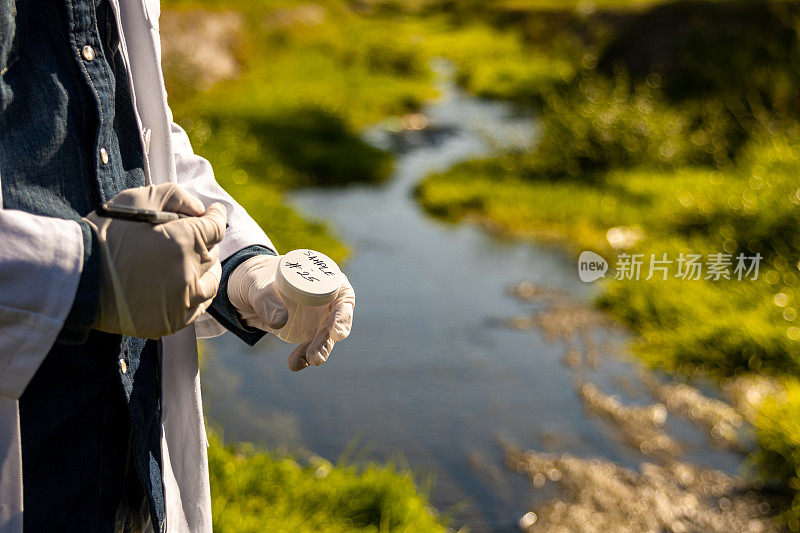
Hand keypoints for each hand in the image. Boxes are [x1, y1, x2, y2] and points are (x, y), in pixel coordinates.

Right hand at [83, 183, 226, 338]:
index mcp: (185, 242)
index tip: (213, 213)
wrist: (75, 278)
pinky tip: (186, 288)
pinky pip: (196, 309)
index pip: (216, 227)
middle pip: (213, 255)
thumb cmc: (104, 235)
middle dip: (207, 243)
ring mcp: (182, 302)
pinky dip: (195, 296)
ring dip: (207, 271)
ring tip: (197, 264)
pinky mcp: (171, 322)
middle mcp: (189, 274)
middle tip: (197, 238)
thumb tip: (201, 209)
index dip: (215, 217)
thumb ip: (176, 196)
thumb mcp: (137, 199)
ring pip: (210, 284)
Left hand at [228, 255, 354, 370]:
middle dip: (327, 340)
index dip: (343, 314)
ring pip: (324, 336)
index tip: (335, 332)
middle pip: (335, 320)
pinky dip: (303, 356)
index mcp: (322, 277)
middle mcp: (325, 297)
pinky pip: (309, 346)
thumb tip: (279, 322)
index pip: (342, 294)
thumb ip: (267, 300)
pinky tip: (294, 364)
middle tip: (317, 356)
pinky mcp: (307, 331)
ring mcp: (317, 316)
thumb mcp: (255, 284)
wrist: (245, 290)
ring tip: (309, 361)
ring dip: (318, 350)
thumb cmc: (255, 277)